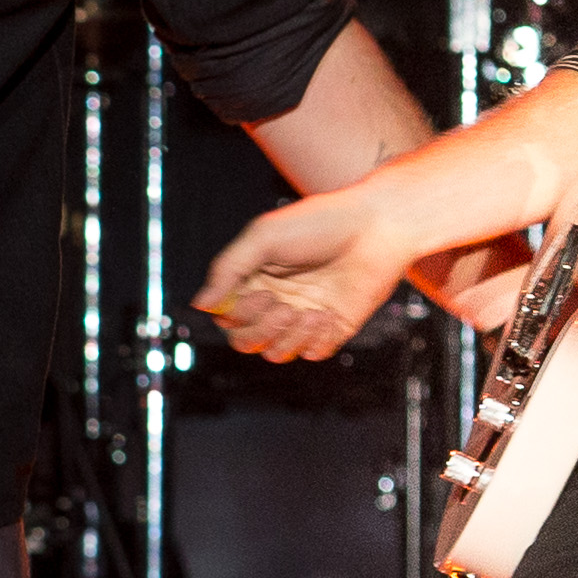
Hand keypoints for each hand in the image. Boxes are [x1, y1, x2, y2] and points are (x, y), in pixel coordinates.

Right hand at [196, 184, 409, 362]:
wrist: (377, 226)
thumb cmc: (320, 223)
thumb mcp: (264, 237)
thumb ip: (228, 269)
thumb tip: (200, 305)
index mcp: (254, 279)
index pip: (227, 316)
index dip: (235, 314)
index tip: (258, 291)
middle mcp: (275, 301)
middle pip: (246, 341)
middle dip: (260, 329)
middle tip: (282, 305)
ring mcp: (304, 317)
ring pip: (276, 353)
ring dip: (286, 338)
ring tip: (307, 313)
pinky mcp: (334, 328)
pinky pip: (312, 353)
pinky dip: (313, 342)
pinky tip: (325, 316)